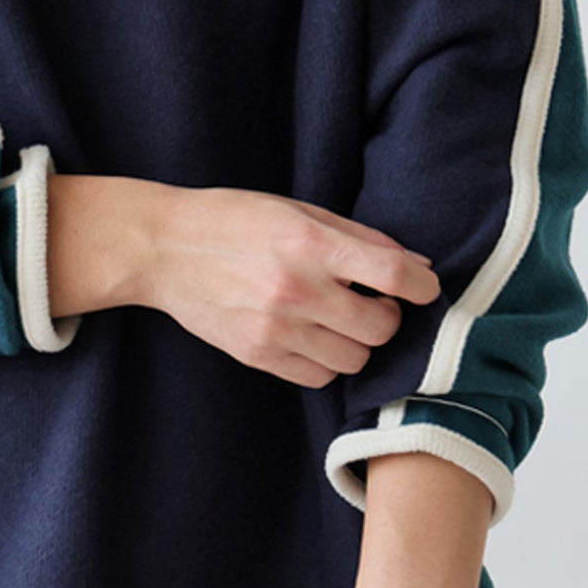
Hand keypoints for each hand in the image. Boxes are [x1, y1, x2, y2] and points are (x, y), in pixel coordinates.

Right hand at [46, 174, 440, 387]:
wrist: (164, 249)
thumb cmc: (234, 220)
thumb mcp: (298, 211)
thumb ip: (359, 238)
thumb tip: (416, 265)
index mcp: (310, 244)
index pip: (393, 275)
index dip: (422, 286)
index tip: (423, 288)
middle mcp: (296, 290)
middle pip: (380, 327)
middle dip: (387, 316)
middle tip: (372, 302)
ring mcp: (275, 329)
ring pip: (354, 360)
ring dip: (358, 343)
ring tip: (339, 320)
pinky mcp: (257, 355)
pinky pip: (318, 377)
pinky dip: (326, 362)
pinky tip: (312, 337)